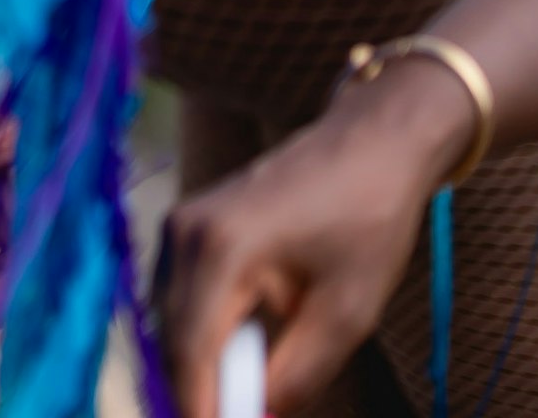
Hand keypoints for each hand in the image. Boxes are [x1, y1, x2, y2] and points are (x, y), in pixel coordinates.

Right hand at [162, 67, 465, 414]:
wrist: (368, 147)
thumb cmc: (368, 224)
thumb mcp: (347, 314)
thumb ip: (297, 375)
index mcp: (221, 249)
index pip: (189, 350)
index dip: (197, 408)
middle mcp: (183, 232)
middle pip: (170, 339)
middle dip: (197, 392)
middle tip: (238, 417)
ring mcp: (179, 225)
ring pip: (170, 320)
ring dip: (198, 366)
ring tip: (244, 397)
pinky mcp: (187, 226)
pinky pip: (178, 298)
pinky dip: (201, 337)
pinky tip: (239, 358)